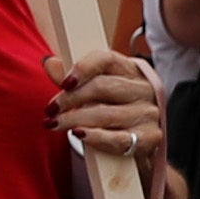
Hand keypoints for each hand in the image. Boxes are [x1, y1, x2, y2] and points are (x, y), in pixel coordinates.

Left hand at [46, 47, 161, 169]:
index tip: (63, 83)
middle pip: (103, 87)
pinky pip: (119, 139)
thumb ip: (74, 77)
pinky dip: (96, 137)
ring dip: (75, 119)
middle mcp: (142, 89)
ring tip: (54, 124)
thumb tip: (50, 63)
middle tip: (50, 109)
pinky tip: (79, 134)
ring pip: (106, 114)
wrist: (143, 133)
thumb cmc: (115, 105)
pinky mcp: (149, 137)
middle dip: (71, 98)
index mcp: (129, 69)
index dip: (83, 68)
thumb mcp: (98, 86)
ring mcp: (148, 113)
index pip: (106, 59)